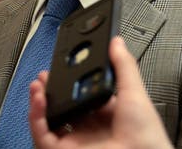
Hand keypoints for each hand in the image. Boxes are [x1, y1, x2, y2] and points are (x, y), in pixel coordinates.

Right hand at [29, 36, 173, 148]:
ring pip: (47, 119)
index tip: (63, 65)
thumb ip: (124, 66)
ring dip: (39, 100)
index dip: (69, 80)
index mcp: (105, 114)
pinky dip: (35, 116)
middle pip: (61, 106)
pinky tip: (40, 99)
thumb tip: (116, 42)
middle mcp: (88, 128)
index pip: (81, 94)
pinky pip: (41, 134)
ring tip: (39, 83)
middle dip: (50, 88)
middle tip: (45, 74)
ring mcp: (74, 140)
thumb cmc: (146, 137)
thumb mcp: (135, 93)